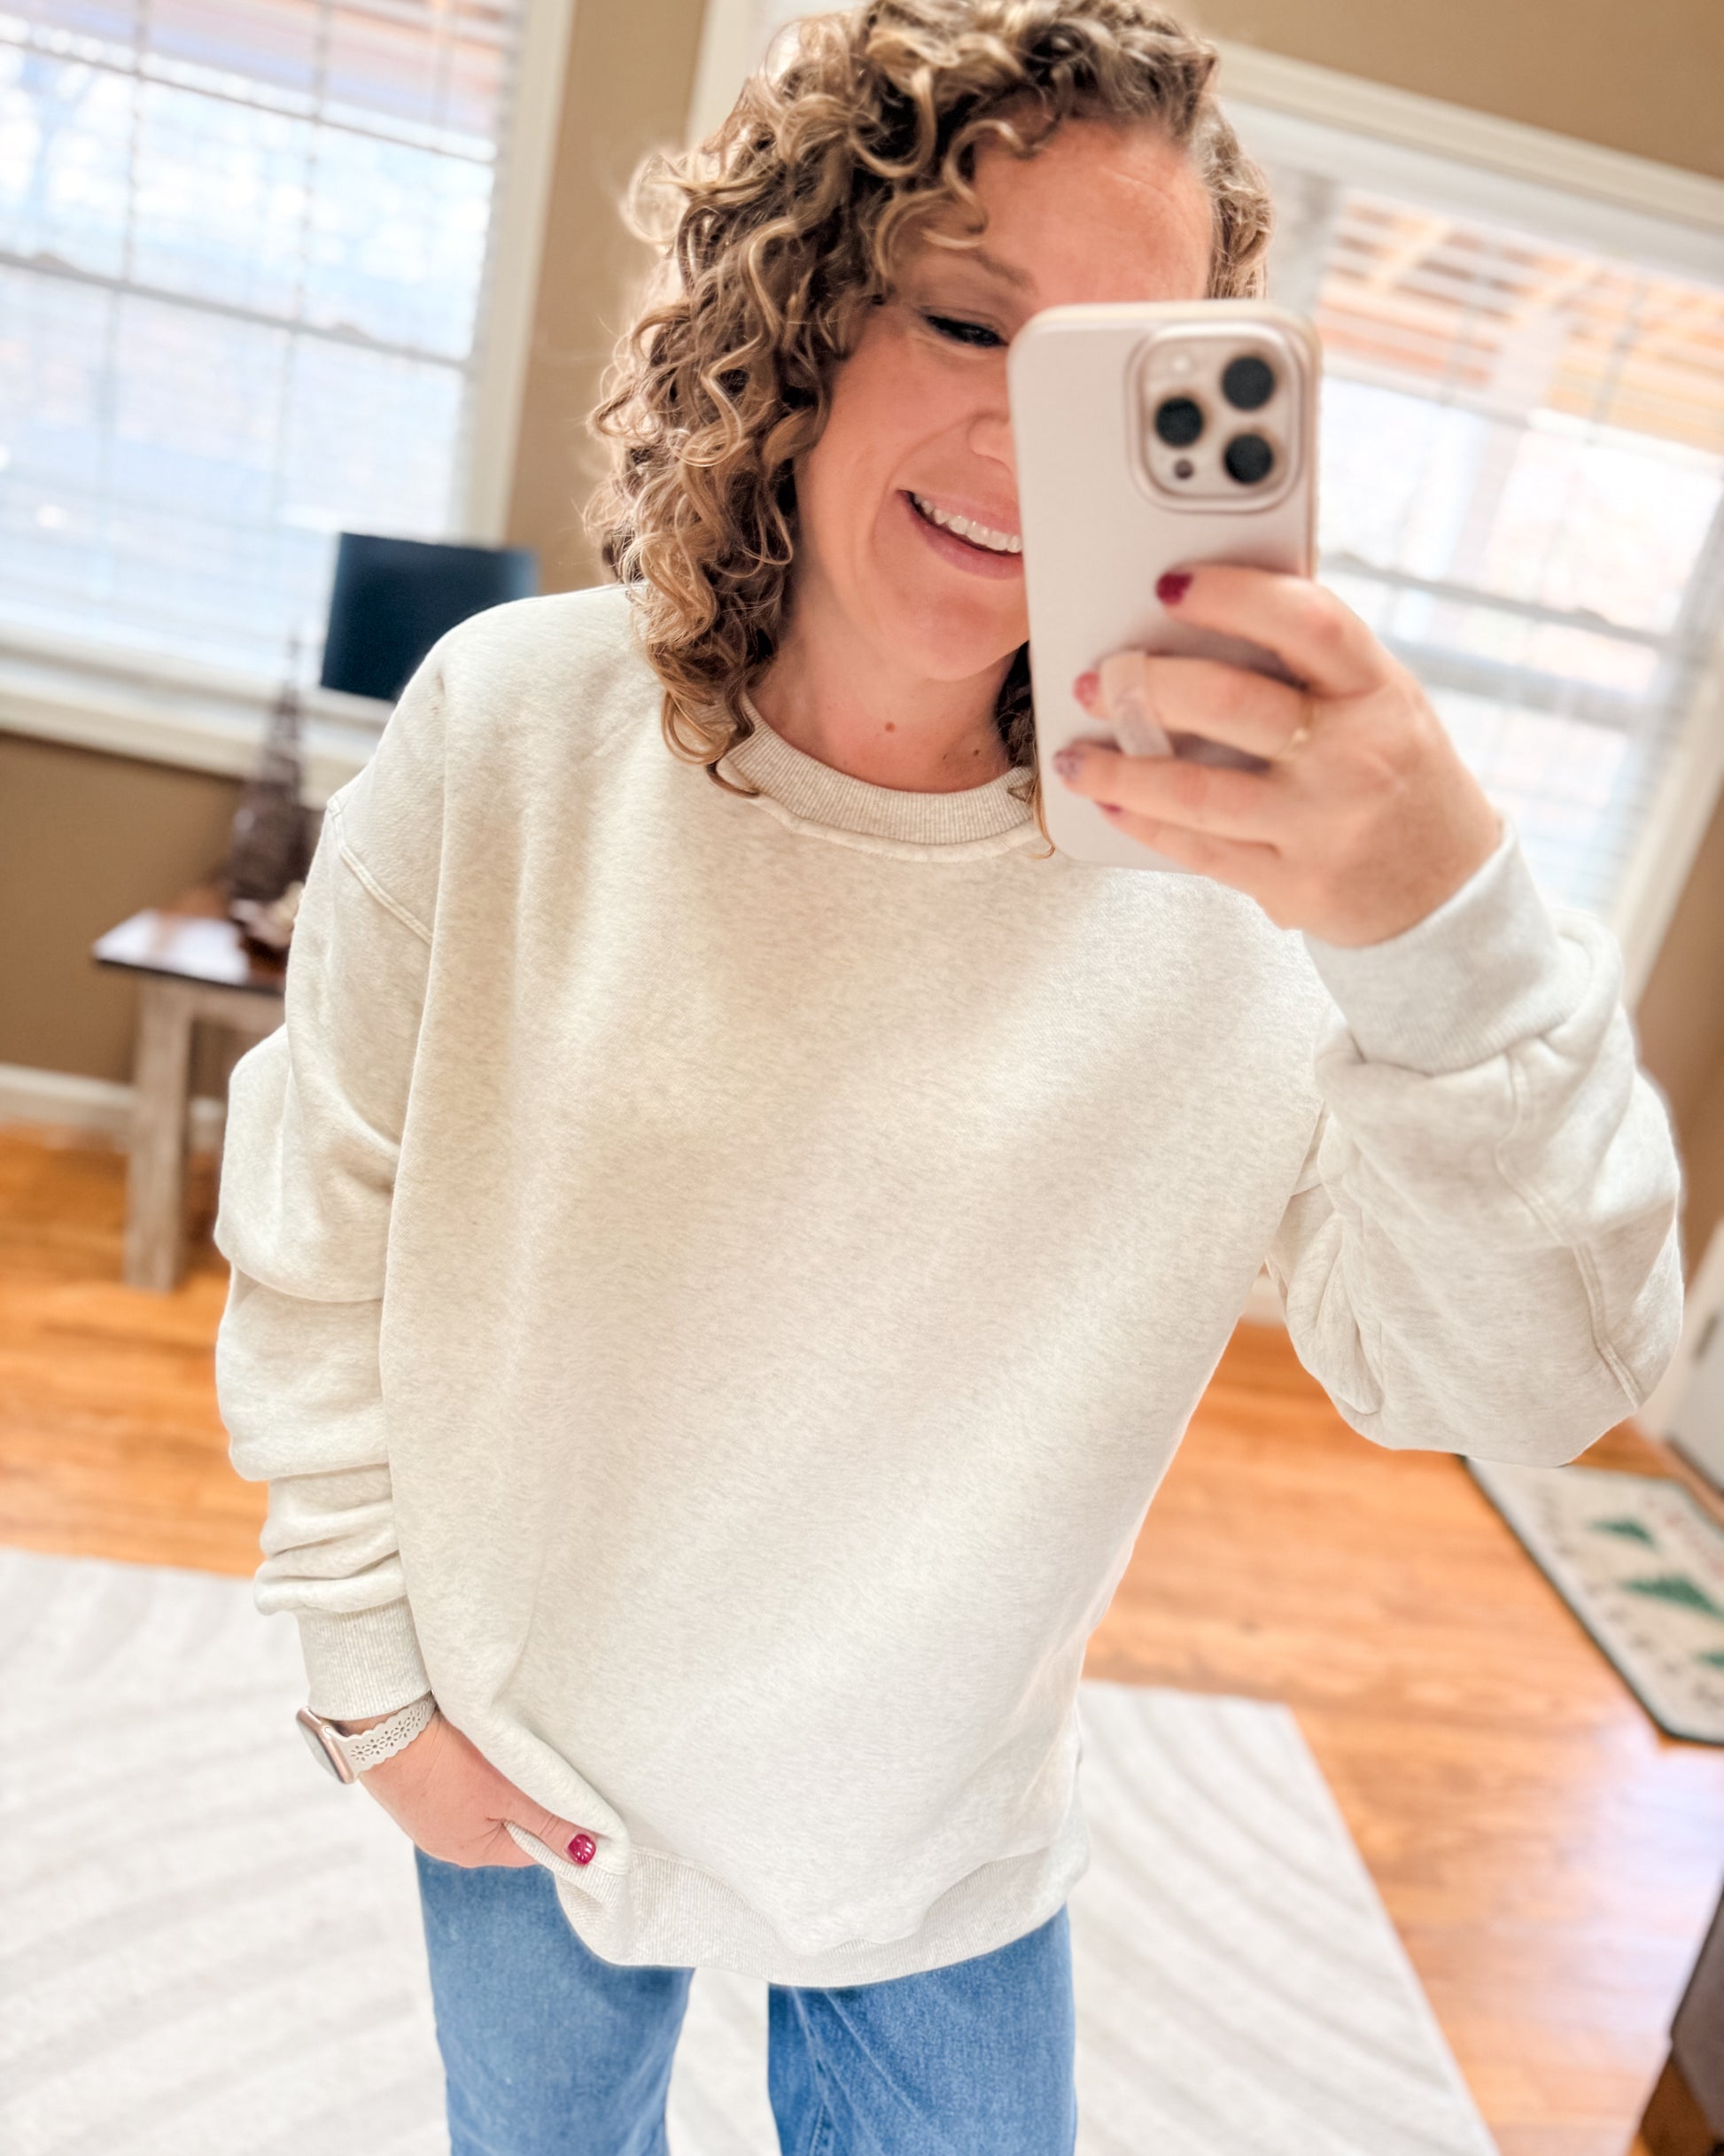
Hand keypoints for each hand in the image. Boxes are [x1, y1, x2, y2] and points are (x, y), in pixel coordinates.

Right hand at [337, 1706, 594, 1868]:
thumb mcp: (507, 1792)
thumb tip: (588, 1855)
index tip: (573, 1798)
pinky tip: (475, 1751)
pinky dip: (472, 1774)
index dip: (556, 1826)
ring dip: (500, 1785)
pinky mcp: (416, 1792)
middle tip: (540, 1767)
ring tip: (508, 1755)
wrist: (383, 1730)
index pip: (532, 1849)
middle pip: (508, 1827)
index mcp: (472, 1852)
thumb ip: (549, 1821)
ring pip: (483, 1806)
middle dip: (528, 1802)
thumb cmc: (447, 1765)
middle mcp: (448, 1843)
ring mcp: (428, 1819)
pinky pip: (457, 1791)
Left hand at [1052, 565, 1502, 945]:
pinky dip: (1146, 823)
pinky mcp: (1294, 883)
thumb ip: (1312, 665)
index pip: (1306, 622)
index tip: (1171, 584)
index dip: (1233, 595)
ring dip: (1122, 771)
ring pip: (1199, 792)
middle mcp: (1356, 755)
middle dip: (1148, 687)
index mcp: (1378, 690)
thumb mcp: (1382, 704)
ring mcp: (1324, 825)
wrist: (1445, 891)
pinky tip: (1112, 803)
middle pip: (1233, 704)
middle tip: (1099, 679)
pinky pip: (1200, 850)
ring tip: (1077, 756)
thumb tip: (1206, 615)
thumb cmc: (1397, 777)